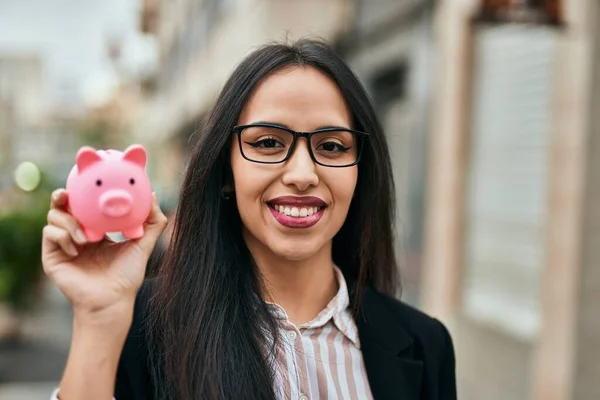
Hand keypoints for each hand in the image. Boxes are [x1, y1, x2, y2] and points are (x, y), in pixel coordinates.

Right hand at [42, 189, 167, 319]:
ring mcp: (63, 245)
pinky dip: (63, 236)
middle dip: (62, 195)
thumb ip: (153, 222)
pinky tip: (78, 249)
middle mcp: (77, 234)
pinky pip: (49, 234)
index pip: (85, 203)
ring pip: (54, 217)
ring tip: (87, 239)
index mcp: (96, 229)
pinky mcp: (52, 256)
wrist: (112, 301)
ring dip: (69, 222)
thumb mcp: (143, 244)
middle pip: (62, 205)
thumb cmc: (127, 276)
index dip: (83, 190)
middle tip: (68, 194)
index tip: (89, 178)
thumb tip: (154, 195)